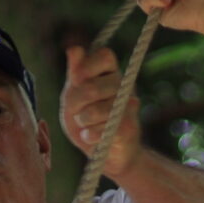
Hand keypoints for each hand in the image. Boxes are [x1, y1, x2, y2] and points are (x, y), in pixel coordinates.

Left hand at [60, 44, 141, 179]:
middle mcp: (123, 85)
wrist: (107, 154)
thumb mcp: (74, 96)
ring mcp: (129, 106)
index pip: (105, 55)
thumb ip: (75, 73)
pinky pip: (102, 128)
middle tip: (76, 112)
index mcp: (110, 72)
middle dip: (75, 103)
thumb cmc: (87, 121)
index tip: (76, 80)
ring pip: (95, 110)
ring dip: (82, 121)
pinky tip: (90, 137)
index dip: (87, 67)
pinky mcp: (129, 127)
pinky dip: (89, 135)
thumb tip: (74, 49)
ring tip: (85, 125)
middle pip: (91, 87)